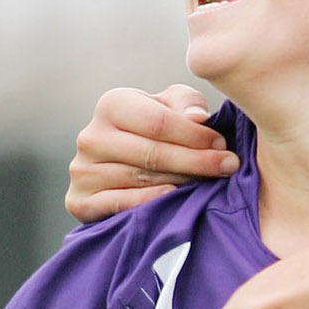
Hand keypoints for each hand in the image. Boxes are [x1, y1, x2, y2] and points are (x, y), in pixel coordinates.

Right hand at [65, 84, 236, 220]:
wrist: (119, 168)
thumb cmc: (154, 132)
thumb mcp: (171, 107)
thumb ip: (186, 104)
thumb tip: (198, 118)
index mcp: (111, 105)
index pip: (158, 122)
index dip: (195, 136)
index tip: (223, 146)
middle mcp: (91, 136)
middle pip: (152, 153)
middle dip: (196, 161)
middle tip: (228, 166)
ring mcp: (82, 170)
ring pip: (141, 180)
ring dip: (181, 184)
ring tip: (209, 184)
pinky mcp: (80, 201)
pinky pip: (121, 204)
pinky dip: (150, 202)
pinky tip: (175, 200)